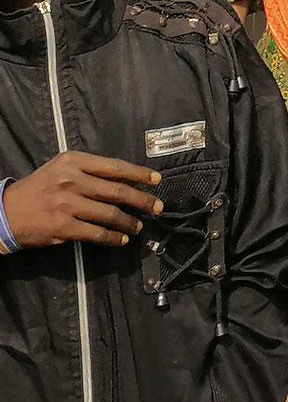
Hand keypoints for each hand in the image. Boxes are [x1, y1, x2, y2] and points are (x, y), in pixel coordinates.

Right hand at [2, 151, 162, 248]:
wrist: (5, 211)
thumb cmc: (38, 188)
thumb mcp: (61, 169)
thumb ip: (90, 171)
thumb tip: (126, 179)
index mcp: (73, 162)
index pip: (115, 167)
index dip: (140, 174)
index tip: (157, 180)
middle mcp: (72, 180)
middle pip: (118, 191)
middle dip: (143, 200)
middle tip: (158, 208)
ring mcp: (67, 204)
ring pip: (111, 214)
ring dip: (130, 222)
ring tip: (138, 226)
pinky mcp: (63, 226)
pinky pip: (97, 233)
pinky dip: (113, 237)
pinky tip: (121, 239)